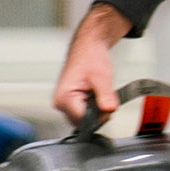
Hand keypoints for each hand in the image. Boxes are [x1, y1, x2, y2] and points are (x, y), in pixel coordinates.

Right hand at [53, 3, 131, 127]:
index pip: (84, 121)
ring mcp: (65, 104)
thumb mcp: (102, 77)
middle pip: (84, 123)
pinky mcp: (71, 104)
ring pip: (86, 120)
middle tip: (103, 95)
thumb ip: (106, 95)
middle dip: (99, 113)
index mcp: (63, 98)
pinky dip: (95, 107)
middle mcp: (60, 103)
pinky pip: (87, 114)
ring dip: (97, 110)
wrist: (89, 47)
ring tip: (97, 92)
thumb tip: (109, 110)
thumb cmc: (90, 57)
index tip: (106, 104)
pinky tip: (95, 94)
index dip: (100, 115)